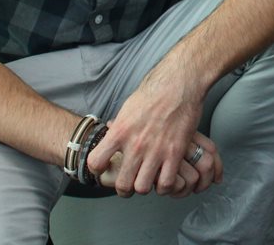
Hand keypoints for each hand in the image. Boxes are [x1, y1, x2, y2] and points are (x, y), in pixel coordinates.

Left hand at [86, 66, 221, 196]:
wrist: (178, 84)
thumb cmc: (153, 93)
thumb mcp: (127, 109)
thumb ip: (119, 129)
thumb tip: (113, 137)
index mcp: (119, 132)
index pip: (95, 162)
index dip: (97, 169)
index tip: (104, 168)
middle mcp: (135, 145)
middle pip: (122, 184)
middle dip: (124, 188)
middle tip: (129, 183)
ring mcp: (156, 150)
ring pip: (143, 187)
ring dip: (145, 186)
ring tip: (148, 180)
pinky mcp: (175, 153)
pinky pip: (166, 183)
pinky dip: (165, 185)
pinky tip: (165, 177)